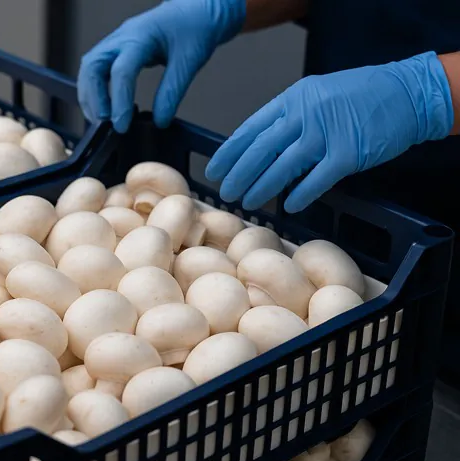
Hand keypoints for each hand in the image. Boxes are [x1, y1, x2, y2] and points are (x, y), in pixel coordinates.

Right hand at [78, 0, 245, 132]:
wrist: (197, 11)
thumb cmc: (195, 27)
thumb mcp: (189, 62)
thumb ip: (172, 92)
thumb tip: (159, 121)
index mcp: (141, 36)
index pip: (121, 71)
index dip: (119, 102)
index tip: (122, 126)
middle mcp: (122, 37)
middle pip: (92, 68)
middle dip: (94, 100)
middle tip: (105, 125)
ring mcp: (116, 43)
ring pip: (89, 70)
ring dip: (90, 97)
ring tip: (103, 121)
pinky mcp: (116, 51)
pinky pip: (95, 71)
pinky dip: (95, 91)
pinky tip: (105, 108)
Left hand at [205, 52, 454, 212]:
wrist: (406, 93)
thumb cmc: (360, 95)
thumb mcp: (316, 94)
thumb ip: (289, 118)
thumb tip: (261, 148)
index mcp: (292, 99)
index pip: (250, 129)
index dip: (229, 153)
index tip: (214, 170)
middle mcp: (304, 115)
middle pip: (260, 150)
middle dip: (238, 175)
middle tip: (225, 193)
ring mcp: (325, 134)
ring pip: (282, 167)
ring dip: (261, 188)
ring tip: (248, 203)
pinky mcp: (347, 154)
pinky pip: (316, 180)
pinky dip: (300, 195)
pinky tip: (288, 207)